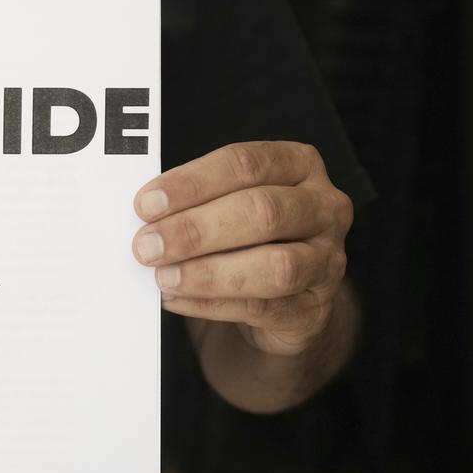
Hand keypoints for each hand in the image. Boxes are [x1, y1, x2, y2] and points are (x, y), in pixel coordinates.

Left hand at [132, 141, 353, 356]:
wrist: (286, 299)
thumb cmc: (247, 238)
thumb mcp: (227, 206)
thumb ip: (195, 203)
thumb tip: (144, 216)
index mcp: (298, 165)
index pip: (246, 164)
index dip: (192, 183)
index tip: (146, 203)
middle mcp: (323, 207)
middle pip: (263, 212)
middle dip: (196, 230)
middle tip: (147, 245)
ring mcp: (328, 259)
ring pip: (275, 266)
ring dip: (208, 273)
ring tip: (163, 277)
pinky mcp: (316, 308)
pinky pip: (263, 307)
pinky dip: (211, 304)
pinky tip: (176, 299)